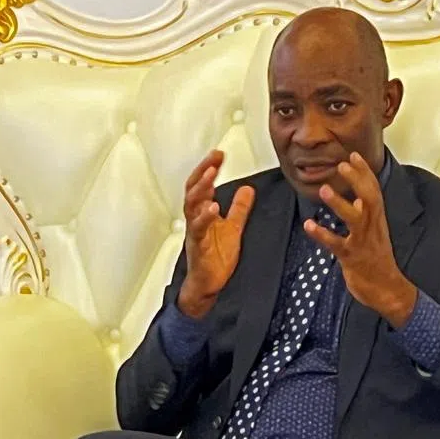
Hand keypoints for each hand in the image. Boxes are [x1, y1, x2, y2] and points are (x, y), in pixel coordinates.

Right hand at [177, 149, 255, 318]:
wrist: (207, 284)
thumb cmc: (214, 257)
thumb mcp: (233, 227)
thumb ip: (239, 208)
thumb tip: (248, 189)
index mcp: (202, 213)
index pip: (202, 184)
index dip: (208, 168)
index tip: (219, 154)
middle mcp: (195, 219)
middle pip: (193, 189)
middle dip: (203, 172)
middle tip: (214, 158)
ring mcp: (195, 232)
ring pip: (191, 205)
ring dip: (201, 189)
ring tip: (210, 175)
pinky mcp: (198, 246)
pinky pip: (198, 229)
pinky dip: (205, 217)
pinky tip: (213, 208)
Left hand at [304, 152, 417, 327]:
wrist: (387, 289)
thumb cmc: (377, 259)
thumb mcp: (374, 232)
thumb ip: (366, 214)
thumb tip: (357, 197)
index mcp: (377, 219)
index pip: (373, 190)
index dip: (364, 172)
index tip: (353, 154)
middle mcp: (372, 227)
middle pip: (369, 198)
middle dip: (357, 180)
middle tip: (342, 164)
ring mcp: (363, 242)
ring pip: (354, 219)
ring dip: (339, 204)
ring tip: (324, 189)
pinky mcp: (352, 258)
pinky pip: (337, 244)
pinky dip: (323, 234)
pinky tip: (309, 226)